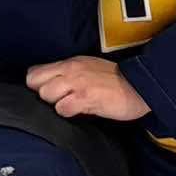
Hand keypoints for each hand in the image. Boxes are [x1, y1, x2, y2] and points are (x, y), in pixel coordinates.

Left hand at [26, 54, 150, 122]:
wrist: (141, 86)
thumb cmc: (116, 81)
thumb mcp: (89, 69)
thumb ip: (69, 75)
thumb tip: (50, 88)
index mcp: (71, 62)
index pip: (35, 71)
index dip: (36, 85)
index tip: (46, 94)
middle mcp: (71, 70)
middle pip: (35, 83)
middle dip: (43, 95)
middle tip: (59, 102)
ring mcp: (77, 83)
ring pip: (46, 94)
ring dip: (55, 104)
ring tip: (70, 106)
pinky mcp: (86, 98)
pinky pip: (62, 108)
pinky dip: (66, 113)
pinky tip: (78, 112)